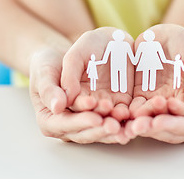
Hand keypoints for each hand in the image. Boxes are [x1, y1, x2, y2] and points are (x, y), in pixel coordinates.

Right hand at [60, 27, 134, 142]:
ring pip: (104, 129)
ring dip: (117, 130)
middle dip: (101, 130)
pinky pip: (118, 118)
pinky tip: (136, 119)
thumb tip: (57, 106)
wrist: (74, 51)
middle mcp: (71, 121)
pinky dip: (127, 120)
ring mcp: (91, 116)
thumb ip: (51, 87)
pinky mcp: (109, 109)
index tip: (94, 117)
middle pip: (86, 131)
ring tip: (127, 128)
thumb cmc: (53, 62)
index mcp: (51, 116)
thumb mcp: (46, 69)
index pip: (64, 123)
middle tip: (113, 126)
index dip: (80, 121)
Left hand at [126, 60, 183, 142]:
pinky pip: (144, 114)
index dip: (173, 124)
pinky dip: (135, 115)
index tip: (159, 120)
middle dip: (152, 128)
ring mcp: (169, 118)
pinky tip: (125, 113)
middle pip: (167, 131)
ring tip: (130, 121)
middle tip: (138, 125)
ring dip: (141, 124)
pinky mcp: (155, 109)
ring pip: (153, 125)